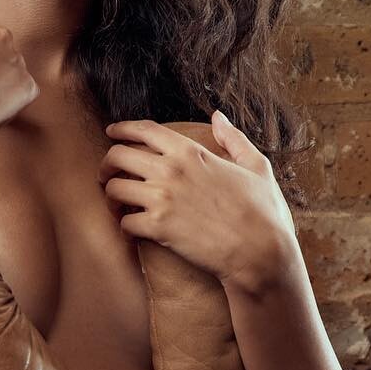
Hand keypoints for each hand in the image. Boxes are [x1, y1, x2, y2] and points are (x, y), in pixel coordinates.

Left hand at [97, 109, 298, 291]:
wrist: (260, 252)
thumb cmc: (263, 211)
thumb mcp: (256, 166)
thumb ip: (233, 138)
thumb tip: (218, 116)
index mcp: (191, 151)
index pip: (144, 129)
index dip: (122, 129)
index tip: (112, 132)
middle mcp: (170, 170)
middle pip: (118, 156)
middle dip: (108, 164)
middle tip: (108, 175)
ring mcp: (162, 199)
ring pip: (114, 189)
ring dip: (111, 196)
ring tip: (118, 204)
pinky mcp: (158, 229)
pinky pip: (123, 222)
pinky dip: (125, 225)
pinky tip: (133, 227)